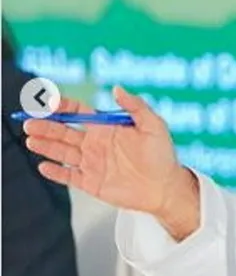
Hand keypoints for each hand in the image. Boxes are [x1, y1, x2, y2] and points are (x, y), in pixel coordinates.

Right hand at [23, 85, 199, 238]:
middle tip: (30, 122)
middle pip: (64, 132)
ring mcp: (92, 163)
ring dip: (46, 146)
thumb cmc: (163, 155)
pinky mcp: (92, 183)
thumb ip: (136, 106)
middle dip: (46, 127)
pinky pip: (69, 176)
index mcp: (107, 128)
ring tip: (31, 139)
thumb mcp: (154, 125)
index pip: (79, 113)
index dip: (63, 107)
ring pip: (62, 152)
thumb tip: (117, 88)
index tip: (50, 103)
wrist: (166, 187)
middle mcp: (96, 144)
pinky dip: (56, 172)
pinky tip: (44, 166)